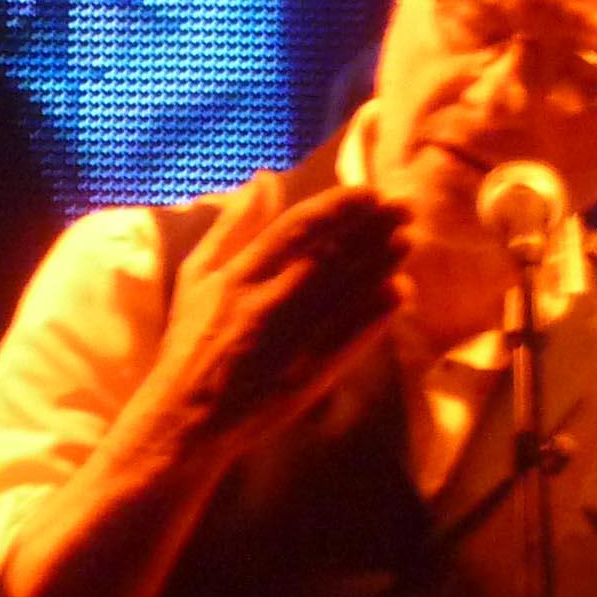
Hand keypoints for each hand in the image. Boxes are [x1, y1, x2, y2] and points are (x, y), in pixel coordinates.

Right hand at [146, 182, 410, 451]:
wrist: (189, 418)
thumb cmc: (192, 341)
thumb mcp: (198, 275)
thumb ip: (233, 225)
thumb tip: (266, 177)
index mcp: (238, 276)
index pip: (296, 230)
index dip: (337, 208)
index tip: (369, 192)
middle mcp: (265, 304)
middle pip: (329, 256)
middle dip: (371, 229)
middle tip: (405, 208)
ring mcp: (289, 341)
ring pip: (344, 294)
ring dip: (381, 264)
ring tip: (407, 240)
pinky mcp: (308, 375)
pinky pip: (350, 338)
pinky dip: (377, 314)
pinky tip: (398, 291)